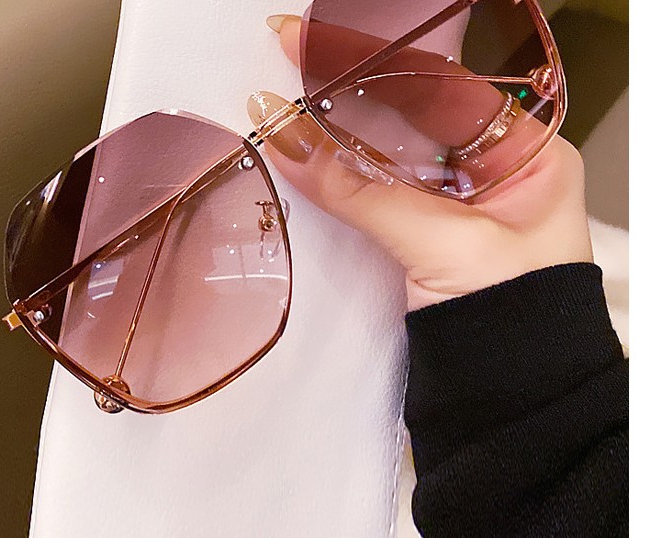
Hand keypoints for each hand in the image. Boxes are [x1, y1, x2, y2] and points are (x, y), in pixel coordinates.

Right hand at [249, 15, 592, 309]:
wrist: (513, 401)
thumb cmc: (518, 325)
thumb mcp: (446, 246)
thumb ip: (365, 194)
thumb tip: (293, 143)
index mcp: (524, 153)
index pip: (438, 85)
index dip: (369, 61)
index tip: (310, 44)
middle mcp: (491, 167)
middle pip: (410, 108)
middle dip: (348, 85)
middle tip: (288, 58)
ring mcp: (454, 199)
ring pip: (388, 148)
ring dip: (338, 129)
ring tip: (288, 99)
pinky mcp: (423, 231)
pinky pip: (377, 189)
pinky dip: (341, 174)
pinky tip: (308, 152)